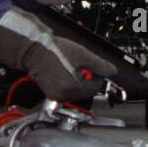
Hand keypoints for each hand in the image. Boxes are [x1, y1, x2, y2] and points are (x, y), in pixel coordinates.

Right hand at [0, 8, 117, 102]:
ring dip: (77, 82)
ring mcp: (56, 96)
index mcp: (72, 87)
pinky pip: (66, 92)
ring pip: (76, 92)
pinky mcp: (51, 94)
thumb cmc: (55, 50)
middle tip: (78, 66)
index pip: (95, 87)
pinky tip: (63, 73)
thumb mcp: (82, 54)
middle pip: (86, 92)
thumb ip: (100, 64)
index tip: (90, 67)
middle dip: (86, 79)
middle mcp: (63, 95)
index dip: (96, 75)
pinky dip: (68, 84)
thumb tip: (112, 71)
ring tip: (69, 68)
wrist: (35, 50)